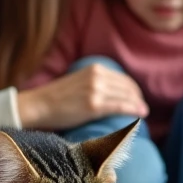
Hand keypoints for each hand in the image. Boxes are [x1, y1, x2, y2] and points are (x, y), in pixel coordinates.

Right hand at [16, 62, 148, 130]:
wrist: (38, 106)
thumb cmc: (56, 98)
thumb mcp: (78, 82)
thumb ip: (94, 82)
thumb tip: (110, 93)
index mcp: (94, 68)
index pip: (123, 78)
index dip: (133, 89)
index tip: (138, 98)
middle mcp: (97, 76)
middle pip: (127, 87)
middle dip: (138, 97)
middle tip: (143, 107)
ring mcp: (96, 90)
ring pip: (127, 97)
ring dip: (138, 104)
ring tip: (143, 112)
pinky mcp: (94, 105)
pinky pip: (121, 107)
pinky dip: (134, 110)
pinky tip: (141, 114)